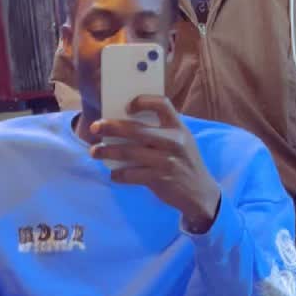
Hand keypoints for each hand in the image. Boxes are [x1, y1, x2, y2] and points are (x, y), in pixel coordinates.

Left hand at [91, 95, 220, 231]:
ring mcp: (166, 161)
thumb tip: (123, 125)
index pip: (161, 103)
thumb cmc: (184, 163)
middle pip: (136, 129)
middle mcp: (174, 141)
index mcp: (178, 127)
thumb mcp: (181, 141)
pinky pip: (131, 174)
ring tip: (95, 152)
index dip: (142, 101)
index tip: (127, 107)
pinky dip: (118, 175)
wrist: (200, 193)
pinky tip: (114, 174)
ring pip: (129, 152)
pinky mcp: (160, 179)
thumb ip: (161, 132)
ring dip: (107, 151)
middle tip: (95, 127)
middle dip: (111, 127)